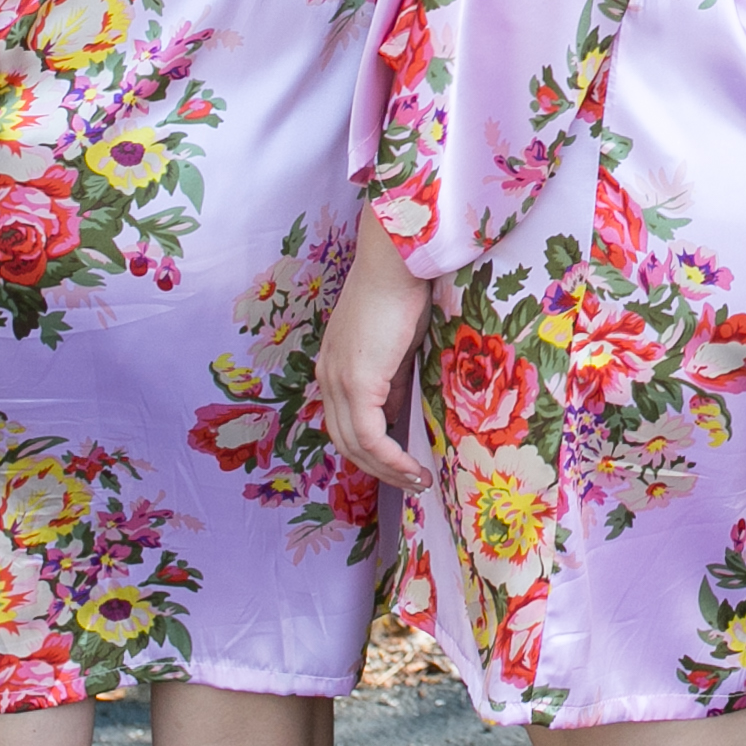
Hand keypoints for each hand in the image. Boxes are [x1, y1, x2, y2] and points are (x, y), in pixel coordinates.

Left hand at [316, 217, 435, 493]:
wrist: (397, 262)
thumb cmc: (403, 290)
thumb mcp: (397, 343)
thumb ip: (392, 376)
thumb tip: (398, 409)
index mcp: (334, 366)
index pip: (345, 422)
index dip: (370, 450)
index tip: (399, 465)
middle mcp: (328, 377)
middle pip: (345, 442)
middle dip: (378, 469)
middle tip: (410, 483)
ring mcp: (338, 381)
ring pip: (355, 445)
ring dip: (387, 470)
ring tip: (417, 482)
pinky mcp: (356, 382)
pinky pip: (370, 435)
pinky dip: (390, 458)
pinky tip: (413, 469)